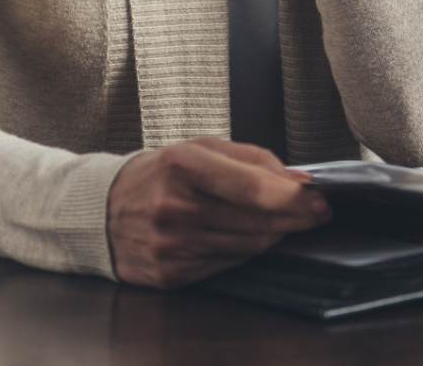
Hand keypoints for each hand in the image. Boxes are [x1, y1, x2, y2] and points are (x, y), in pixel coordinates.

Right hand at [106, 137, 329, 287]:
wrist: (101, 211)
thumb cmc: (159, 173)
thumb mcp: (200, 149)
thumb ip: (253, 159)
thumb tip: (298, 182)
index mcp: (182, 165)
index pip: (253, 188)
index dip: (294, 198)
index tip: (321, 199)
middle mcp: (173, 208)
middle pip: (257, 222)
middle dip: (294, 217)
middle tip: (315, 211)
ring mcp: (170, 245)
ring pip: (249, 246)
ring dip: (272, 234)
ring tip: (276, 220)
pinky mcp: (170, 274)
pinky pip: (228, 265)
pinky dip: (243, 250)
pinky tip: (241, 236)